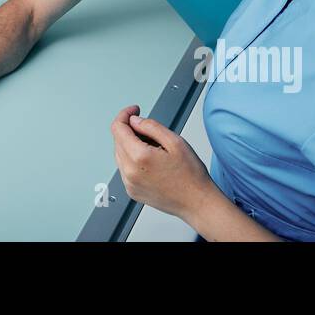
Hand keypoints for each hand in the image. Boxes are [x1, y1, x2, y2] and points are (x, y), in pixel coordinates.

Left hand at [111, 105, 216, 221]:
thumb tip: (135, 120)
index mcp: (139, 157)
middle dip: (130, 130)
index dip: (125, 115)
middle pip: (118, 140)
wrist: (197, 203)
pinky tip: (151, 162)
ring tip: (155, 149)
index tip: (134, 111)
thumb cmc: (191, 176)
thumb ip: (151, 126)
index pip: (118, 128)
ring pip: (120, 154)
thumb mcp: (175, 141)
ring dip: (131, 145)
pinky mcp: (132, 191)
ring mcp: (129, 184)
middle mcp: (130, 172)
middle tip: (151, 132)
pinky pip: (125, 168)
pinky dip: (133, 160)